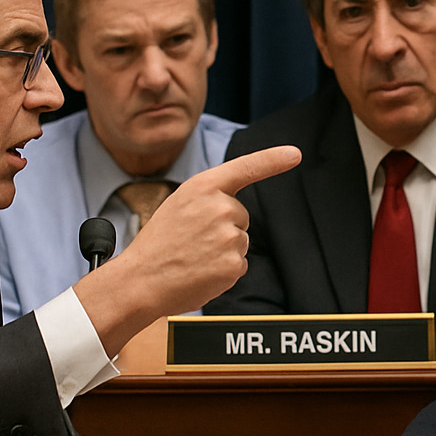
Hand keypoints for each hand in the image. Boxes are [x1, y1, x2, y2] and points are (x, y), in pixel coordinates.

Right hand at [76, 145, 300, 353]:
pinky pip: (239, 265)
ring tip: (193, 257)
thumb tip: (234, 210)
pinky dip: (224, 272)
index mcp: (204, 187)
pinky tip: (201, 272)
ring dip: (223, 251)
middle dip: (223, 228)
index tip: (295, 154)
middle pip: (241, 216)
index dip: (273, 159)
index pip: (247, 167)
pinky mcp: (233, 264)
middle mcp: (221, 207)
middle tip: (193, 241)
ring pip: (240, 241)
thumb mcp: (179, 205)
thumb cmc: (158, 244)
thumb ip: (208, 199)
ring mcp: (229, 236)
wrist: (140, 281)